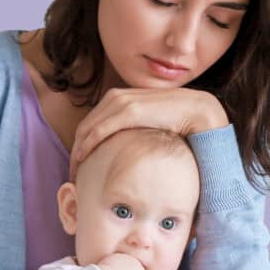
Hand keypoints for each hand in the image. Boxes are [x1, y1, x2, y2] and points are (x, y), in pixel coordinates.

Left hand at [68, 87, 228, 180]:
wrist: (197, 110)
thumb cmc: (176, 120)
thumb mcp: (148, 124)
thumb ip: (134, 130)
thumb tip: (127, 149)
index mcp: (119, 98)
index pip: (91, 122)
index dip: (81, 142)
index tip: (78, 163)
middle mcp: (116, 97)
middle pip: (85, 125)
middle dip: (76, 148)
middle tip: (72, 172)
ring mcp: (122, 102)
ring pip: (88, 128)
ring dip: (78, 150)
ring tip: (75, 171)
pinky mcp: (130, 111)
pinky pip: (101, 129)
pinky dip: (88, 144)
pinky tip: (82, 158)